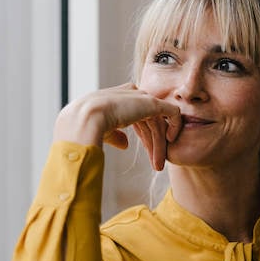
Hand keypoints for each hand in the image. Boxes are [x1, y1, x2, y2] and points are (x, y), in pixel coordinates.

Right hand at [54, 83, 181, 169]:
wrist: (85, 119)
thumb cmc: (86, 127)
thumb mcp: (103, 131)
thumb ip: (115, 134)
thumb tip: (125, 144)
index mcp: (117, 98)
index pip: (137, 115)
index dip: (143, 133)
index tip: (145, 150)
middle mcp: (130, 95)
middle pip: (149, 120)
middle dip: (153, 142)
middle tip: (156, 164)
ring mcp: (142, 97)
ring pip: (158, 122)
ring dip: (158, 145)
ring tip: (158, 165)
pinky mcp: (152, 103)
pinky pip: (172, 113)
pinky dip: (175, 126)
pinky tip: (170, 142)